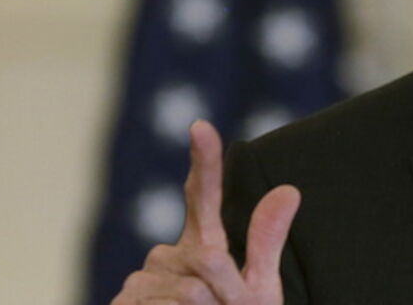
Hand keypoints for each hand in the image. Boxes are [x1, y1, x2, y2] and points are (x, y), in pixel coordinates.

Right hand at [112, 120, 299, 303]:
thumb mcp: (259, 291)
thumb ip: (266, 241)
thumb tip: (289, 189)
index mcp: (201, 245)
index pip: (203, 197)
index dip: (204, 162)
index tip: (202, 127)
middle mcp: (166, 257)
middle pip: (210, 258)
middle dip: (230, 291)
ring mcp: (140, 281)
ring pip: (191, 289)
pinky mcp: (123, 304)